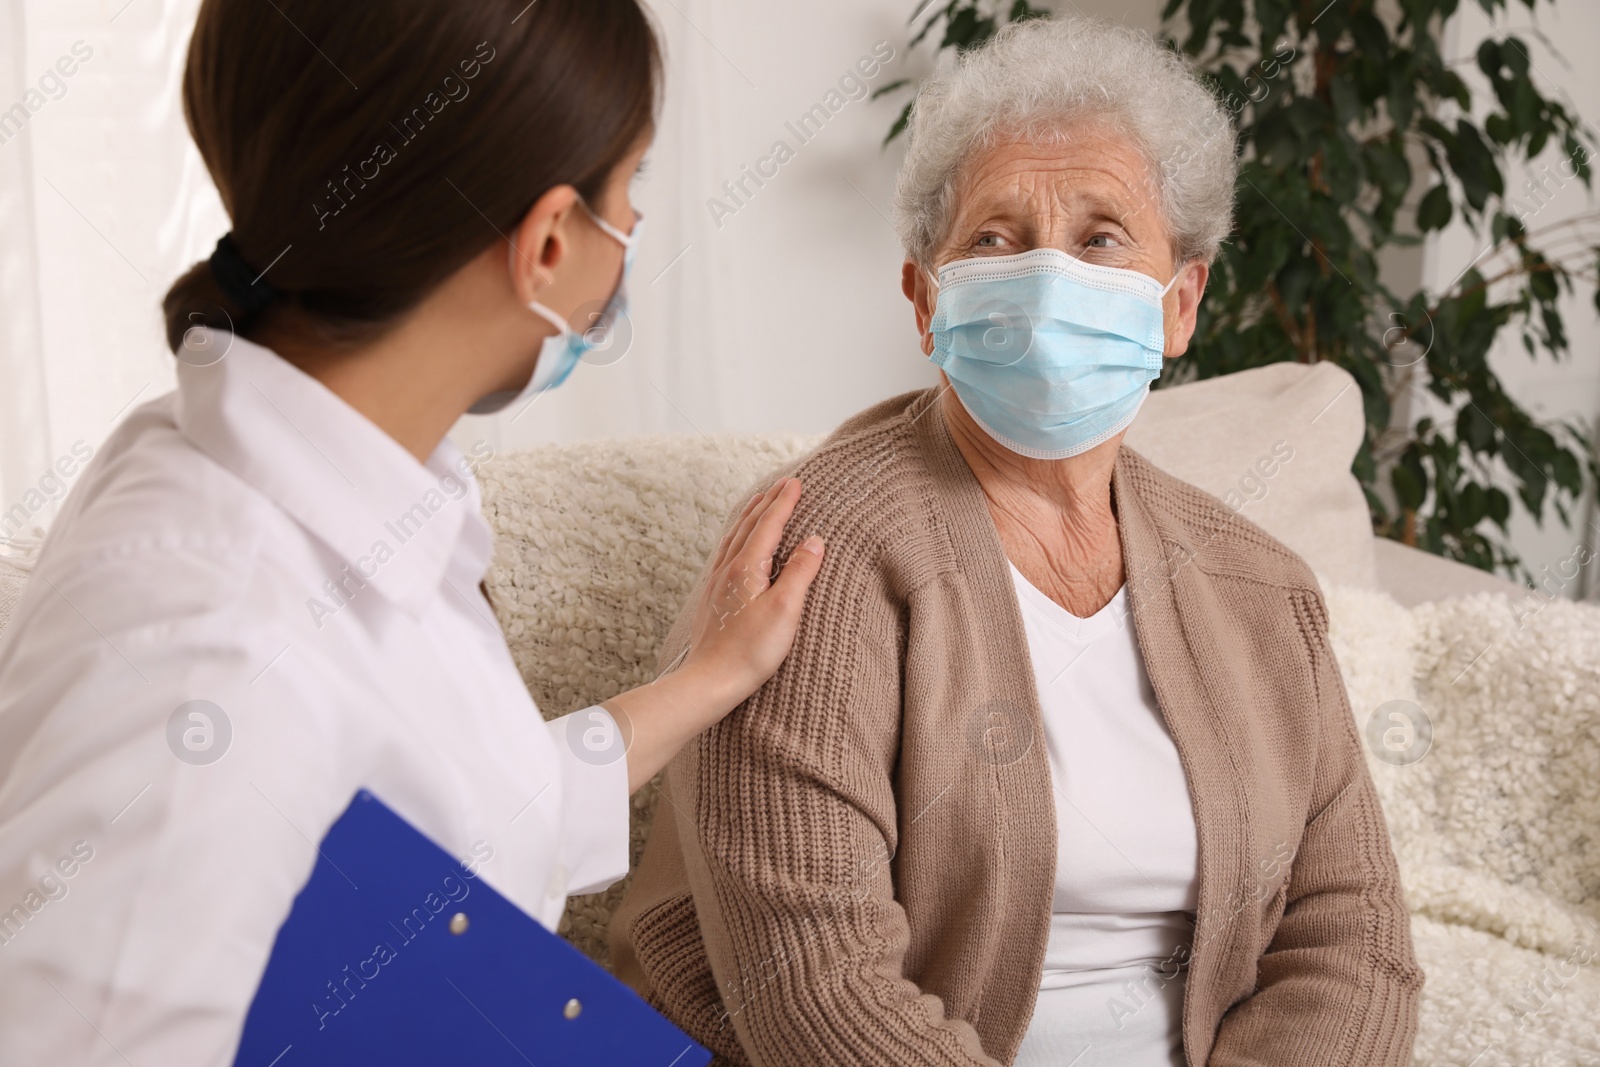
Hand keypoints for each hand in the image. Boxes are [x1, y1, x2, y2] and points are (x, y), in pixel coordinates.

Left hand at [681, 477, 823, 707]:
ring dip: (749, 516)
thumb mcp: (785, 610)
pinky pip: (725, 554)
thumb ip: (800, 572)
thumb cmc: (750, 651)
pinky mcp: (714, 599)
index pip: (769, 524)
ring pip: (734, 538)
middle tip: (782, 484)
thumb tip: (814, 541)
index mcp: (747, 567)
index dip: (785, 502)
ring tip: (758, 503)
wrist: (710, 681)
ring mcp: (717, 584)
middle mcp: (728, 569)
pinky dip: (736, 537)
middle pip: (749, 525)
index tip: (796, 482)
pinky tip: (736, 545)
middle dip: (768, 503)